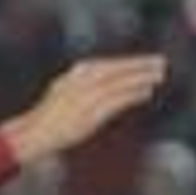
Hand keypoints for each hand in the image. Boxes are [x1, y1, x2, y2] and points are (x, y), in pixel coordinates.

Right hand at [2, 56, 167, 165]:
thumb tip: (99, 85)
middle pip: (117, 69)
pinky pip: (117, 99)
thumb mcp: (64, 95)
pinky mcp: (90, 112)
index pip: (107, 65)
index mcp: (76, 74)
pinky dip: (133, 94)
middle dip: (139, 65)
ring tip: (159, 75)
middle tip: (161, 62)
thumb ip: (82, 87)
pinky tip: (147, 92)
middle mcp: (82, 81)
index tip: (146, 61)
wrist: (34, 133)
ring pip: (119, 82)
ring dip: (140, 77)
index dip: (128, 62)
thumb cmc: (48, 119)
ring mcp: (86, 96)